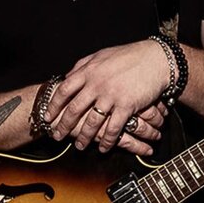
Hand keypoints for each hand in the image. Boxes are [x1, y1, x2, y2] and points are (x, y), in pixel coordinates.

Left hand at [48, 40, 168, 150]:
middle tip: (57, 135)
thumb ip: (84, 66)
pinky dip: (107, 140)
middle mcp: (97, 84)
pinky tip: (103, 147)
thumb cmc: (129, 56)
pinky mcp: (126, 106)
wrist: (156, 60)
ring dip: (84, 137)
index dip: (54, 105)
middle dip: (64, 125)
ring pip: (92, 122)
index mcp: (89, 71)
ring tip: (80, 146)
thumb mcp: (102, 55)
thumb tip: (68, 76)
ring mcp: (111, 96)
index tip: (47, 116)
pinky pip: (113, 128)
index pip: (64, 90)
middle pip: (74, 109)